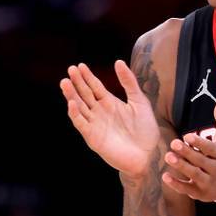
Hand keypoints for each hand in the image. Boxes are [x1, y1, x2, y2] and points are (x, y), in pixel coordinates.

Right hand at [61, 61, 159, 177]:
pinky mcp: (93, 137)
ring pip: (79, 107)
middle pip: (84, 95)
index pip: (95, 87)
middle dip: (77, 83)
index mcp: (110, 103)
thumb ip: (129, 83)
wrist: (149, 154)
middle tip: (70, 70)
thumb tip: (118, 61)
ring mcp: (95, 124)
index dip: (87, 76)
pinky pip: (81, 124)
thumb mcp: (139, 102)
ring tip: (65, 83)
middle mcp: (100, 112)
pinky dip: (75, 114)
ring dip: (71, 96)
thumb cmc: (146, 131)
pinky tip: (72, 103)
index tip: (80, 66)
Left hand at [162, 94, 215, 201]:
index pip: (210, 149)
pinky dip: (177, 185)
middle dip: (187, 153)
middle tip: (173, 143)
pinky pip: (188, 189)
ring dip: (181, 167)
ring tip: (168, 157)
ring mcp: (209, 183)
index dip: (199, 143)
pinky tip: (165, 176)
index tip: (188, 136)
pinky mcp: (200, 193)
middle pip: (201, 161)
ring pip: (194, 175)